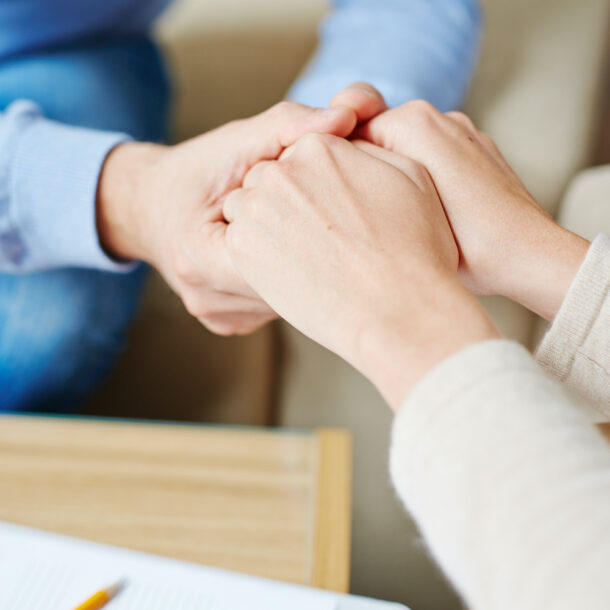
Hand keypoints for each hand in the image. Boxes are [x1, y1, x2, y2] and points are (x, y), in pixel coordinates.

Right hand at [97, 86, 384, 334]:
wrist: (151, 208)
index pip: (282, 256)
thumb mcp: (237, 141)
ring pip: (289, 301)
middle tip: (344, 222)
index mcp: (199, 257)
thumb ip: (290, 127)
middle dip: (319, 251)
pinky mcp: (229, 324)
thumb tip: (349, 114)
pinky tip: (295, 256)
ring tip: (317, 236)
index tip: (347, 205)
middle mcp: (207, 298)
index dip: (320, 228)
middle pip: (290, 287)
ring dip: (308, 269)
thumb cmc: (198, 172)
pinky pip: (276, 306)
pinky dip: (292, 281)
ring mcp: (219, 317)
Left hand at [223, 134, 498, 406]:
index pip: (300, 156)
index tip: (329, 212)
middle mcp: (281, 170)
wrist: (396, 309)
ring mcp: (257, 209)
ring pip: (248, 209)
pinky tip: (290, 271)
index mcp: (320, 146)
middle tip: (316, 237)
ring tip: (304, 255)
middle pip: (269, 179)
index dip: (315, 186)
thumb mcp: (410, 176)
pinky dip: (257, 254)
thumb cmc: (414, 248)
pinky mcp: (241, 248)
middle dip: (286, 201)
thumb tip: (346, 144)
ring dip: (267, 225)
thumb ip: (367, 151)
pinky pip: (239, 242)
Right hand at [357, 101, 589, 320]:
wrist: (529, 255)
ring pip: (407, 146)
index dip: (341, 166)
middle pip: (379, 136)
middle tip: (364, 209)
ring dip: (395, 172)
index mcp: (415, 123)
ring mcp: (463, 131)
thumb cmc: (468, 244)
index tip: (342, 200)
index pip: (352, 131)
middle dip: (368, 168)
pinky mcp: (478, 149)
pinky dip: (423, 175)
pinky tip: (425, 208)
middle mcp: (441, 117)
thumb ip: (366, 178)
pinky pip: (435, 155)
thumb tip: (344, 172)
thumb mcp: (401, 209)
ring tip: (395, 212)